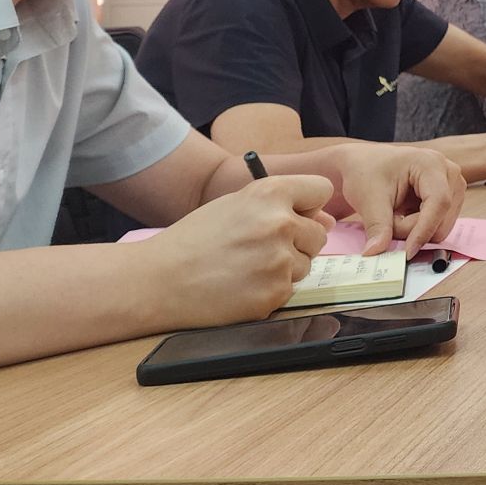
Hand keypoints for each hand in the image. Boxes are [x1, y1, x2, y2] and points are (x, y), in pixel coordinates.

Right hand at [138, 175, 333, 326]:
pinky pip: (290, 289)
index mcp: (270, 192)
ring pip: (306, 263)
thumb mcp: (235, 205)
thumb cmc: (195, 240)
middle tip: (259, 248)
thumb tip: (328, 220)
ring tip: (246, 267)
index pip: (322, 191)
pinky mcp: (274, 294)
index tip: (293, 214)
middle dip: (298, 241)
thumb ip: (283, 205)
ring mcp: (280, 261)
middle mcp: (281, 223)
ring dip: (284, 268)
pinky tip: (242, 286)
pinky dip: (271, 290)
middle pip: (319, 233)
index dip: (308, 205)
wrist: (157, 280)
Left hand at [327, 143, 465, 256]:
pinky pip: (439, 226)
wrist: (365, 165)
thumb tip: (375, 252)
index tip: (407, 252)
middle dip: (413, 230)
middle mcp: (449, 172)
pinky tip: (405, 214)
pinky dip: (419, 228)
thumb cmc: (367, 172)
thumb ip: (377, 227)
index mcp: (431, 163)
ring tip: (395, 215)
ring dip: (415, 230)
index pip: (439, 202)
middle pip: (441, 218)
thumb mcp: (368, 199)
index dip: (424, 230)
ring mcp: (453, 185)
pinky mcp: (451, 198)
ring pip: (441, 226)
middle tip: (387, 222)